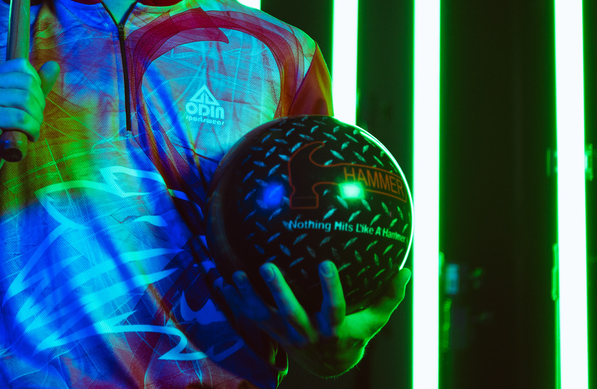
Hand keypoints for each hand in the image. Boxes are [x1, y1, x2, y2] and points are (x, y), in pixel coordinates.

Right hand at [0, 58, 59, 182]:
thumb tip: (55, 65)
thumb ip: (36, 86)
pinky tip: (28, 138)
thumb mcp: (17, 105)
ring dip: (36, 120)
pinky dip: (32, 130)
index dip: (36, 87)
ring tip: (30, 131)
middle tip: (33, 123)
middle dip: (39, 106)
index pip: (23, 66)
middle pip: (28, 83)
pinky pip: (21, 118)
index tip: (31, 106)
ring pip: (26, 100)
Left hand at [216, 261, 410, 376]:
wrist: (329, 364)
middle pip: (290, 313)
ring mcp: (285, 334)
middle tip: (267, 266)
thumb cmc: (354, 334)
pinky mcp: (270, 331)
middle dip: (278, 291)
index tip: (324, 263)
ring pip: (263, 316)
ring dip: (247, 296)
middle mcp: (306, 333)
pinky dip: (234, 300)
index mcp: (333, 329)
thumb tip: (407, 269)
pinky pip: (248, 315)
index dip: (330, 288)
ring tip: (235, 274)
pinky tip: (220, 279)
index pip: (333, 308)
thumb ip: (389, 297)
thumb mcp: (373, 320)